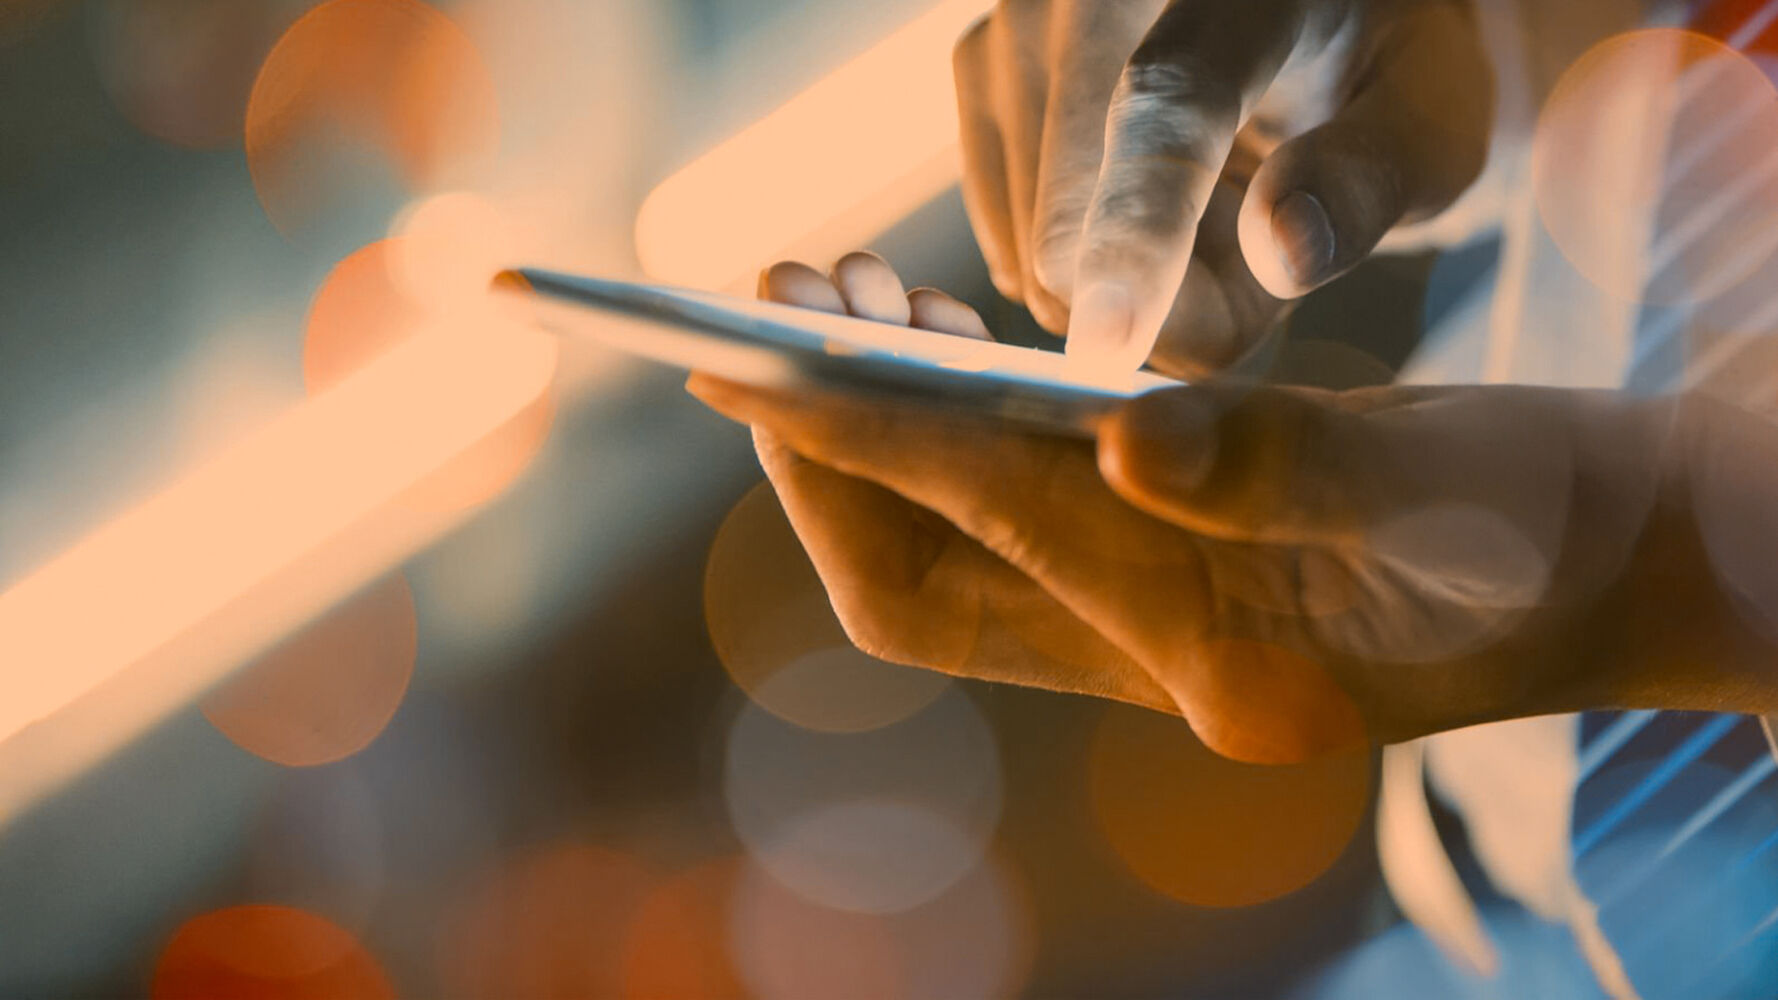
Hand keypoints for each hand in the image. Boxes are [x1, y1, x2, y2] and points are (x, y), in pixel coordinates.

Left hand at [690, 254, 1777, 763]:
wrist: (1641, 561)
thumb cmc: (1574, 519)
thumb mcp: (1452, 477)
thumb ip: (1290, 461)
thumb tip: (1119, 432)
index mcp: (1230, 665)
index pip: (996, 539)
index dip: (867, 439)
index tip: (756, 353)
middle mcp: (1163, 669)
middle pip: (927, 583)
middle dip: (827, 452)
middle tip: (772, 307)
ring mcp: (1158, 635)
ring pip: (954, 550)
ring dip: (877, 435)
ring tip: (840, 300)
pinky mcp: (1170, 581)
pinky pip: (1013, 520)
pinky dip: (952, 432)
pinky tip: (941, 342)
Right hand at [954, 0, 1491, 374]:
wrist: (1314, 12)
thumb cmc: (1384, 68)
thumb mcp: (1431, 122)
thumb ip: (1368, 181)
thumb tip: (1281, 250)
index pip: (1166, 112)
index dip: (1136, 236)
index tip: (1107, 348)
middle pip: (1073, 228)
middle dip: (1172, 299)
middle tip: (1271, 251)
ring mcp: (1014, 28)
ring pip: (1036, 254)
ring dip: (1135, 284)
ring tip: (1219, 212)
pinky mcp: (980, 72)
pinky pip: (1012, 245)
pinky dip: (1090, 262)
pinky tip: (1156, 207)